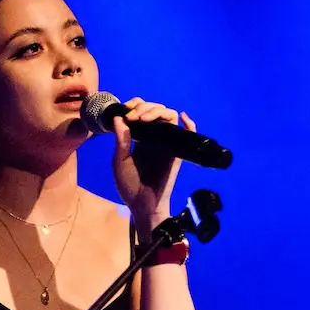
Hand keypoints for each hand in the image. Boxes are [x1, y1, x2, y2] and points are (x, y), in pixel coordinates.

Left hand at [110, 97, 190, 226]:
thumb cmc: (129, 185)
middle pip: (156, 110)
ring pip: (169, 117)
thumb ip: (121, 140)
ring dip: (157, 111)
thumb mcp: (119, 161)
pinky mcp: (177, 152)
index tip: (126, 109)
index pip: (142, 112)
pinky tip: (183, 116)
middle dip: (144, 107)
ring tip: (144, 118)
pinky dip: (190, 124)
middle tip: (133, 116)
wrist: (142, 204)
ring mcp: (167, 143)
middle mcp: (155, 137)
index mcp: (140, 137)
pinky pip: (189, 135)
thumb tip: (119, 118)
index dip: (136, 105)